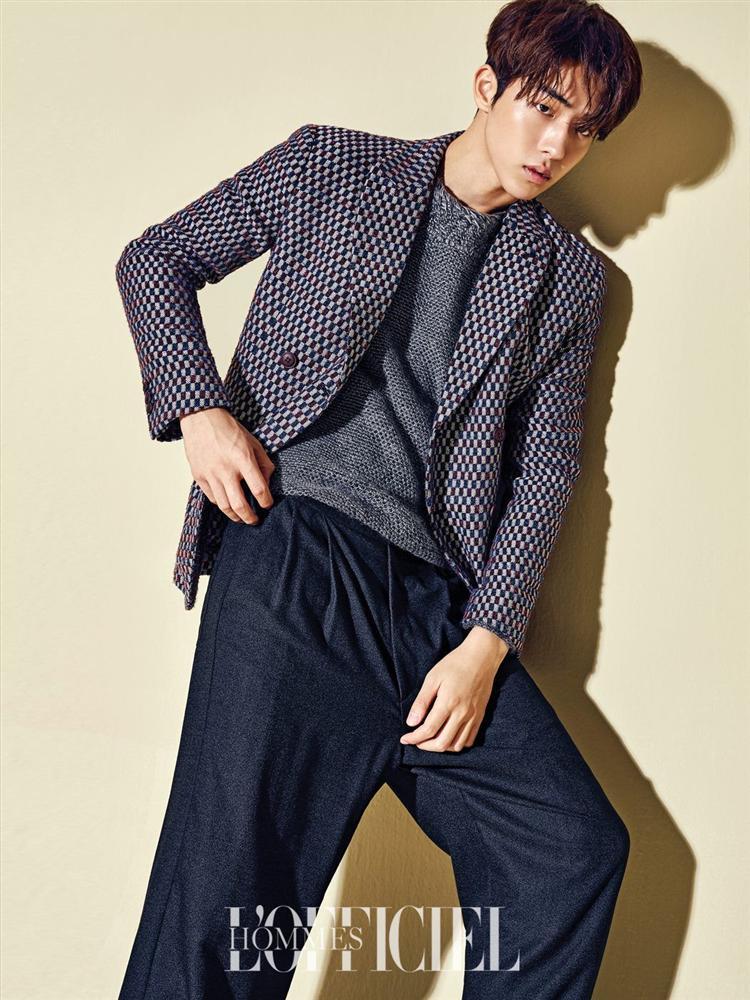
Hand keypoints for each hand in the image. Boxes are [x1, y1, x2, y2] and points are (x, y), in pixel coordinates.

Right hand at [179, 407, 274, 523]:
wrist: (201, 418)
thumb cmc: (228, 429)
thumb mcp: (254, 442)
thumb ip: (264, 463)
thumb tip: (267, 482)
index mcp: (243, 459)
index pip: (259, 489)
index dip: (266, 502)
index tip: (268, 504)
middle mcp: (226, 469)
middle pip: (240, 505)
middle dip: (250, 518)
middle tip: (255, 521)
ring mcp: (210, 474)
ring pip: (224, 506)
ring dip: (235, 516)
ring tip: (242, 518)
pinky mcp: (199, 476)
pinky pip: (212, 498)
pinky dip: (221, 504)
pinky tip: (228, 504)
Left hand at [399, 626, 509, 751]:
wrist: (482, 657)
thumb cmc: (455, 664)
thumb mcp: (433, 678)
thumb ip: (422, 702)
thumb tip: (411, 722)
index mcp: (448, 703)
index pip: (428, 730)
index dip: (414, 738)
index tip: (404, 739)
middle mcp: (462, 714)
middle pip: (442, 743)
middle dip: (425, 746)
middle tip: (416, 740)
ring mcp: (473, 717)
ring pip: (456, 745)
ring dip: (441, 747)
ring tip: (430, 740)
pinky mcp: (480, 717)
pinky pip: (469, 740)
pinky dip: (456, 744)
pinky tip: (448, 736)